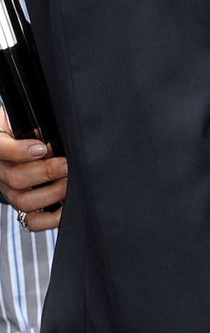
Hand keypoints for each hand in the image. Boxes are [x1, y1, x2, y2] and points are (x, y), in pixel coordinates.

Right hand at [0, 109, 66, 230]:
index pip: (2, 150)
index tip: (41, 148)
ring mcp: (12, 191)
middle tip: (67, 165)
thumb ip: (28, 131)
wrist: (15, 141)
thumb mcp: (20, 123)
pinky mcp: (24, 205)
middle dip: (45, 173)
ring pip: (24, 201)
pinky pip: (32, 221)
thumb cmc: (19, 129)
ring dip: (51, 194)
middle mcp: (2, 172)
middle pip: (16, 179)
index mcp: (0, 149)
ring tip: (69, 184)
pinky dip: (50, 218)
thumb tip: (44, 141)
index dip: (21, 152)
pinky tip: (65, 208)